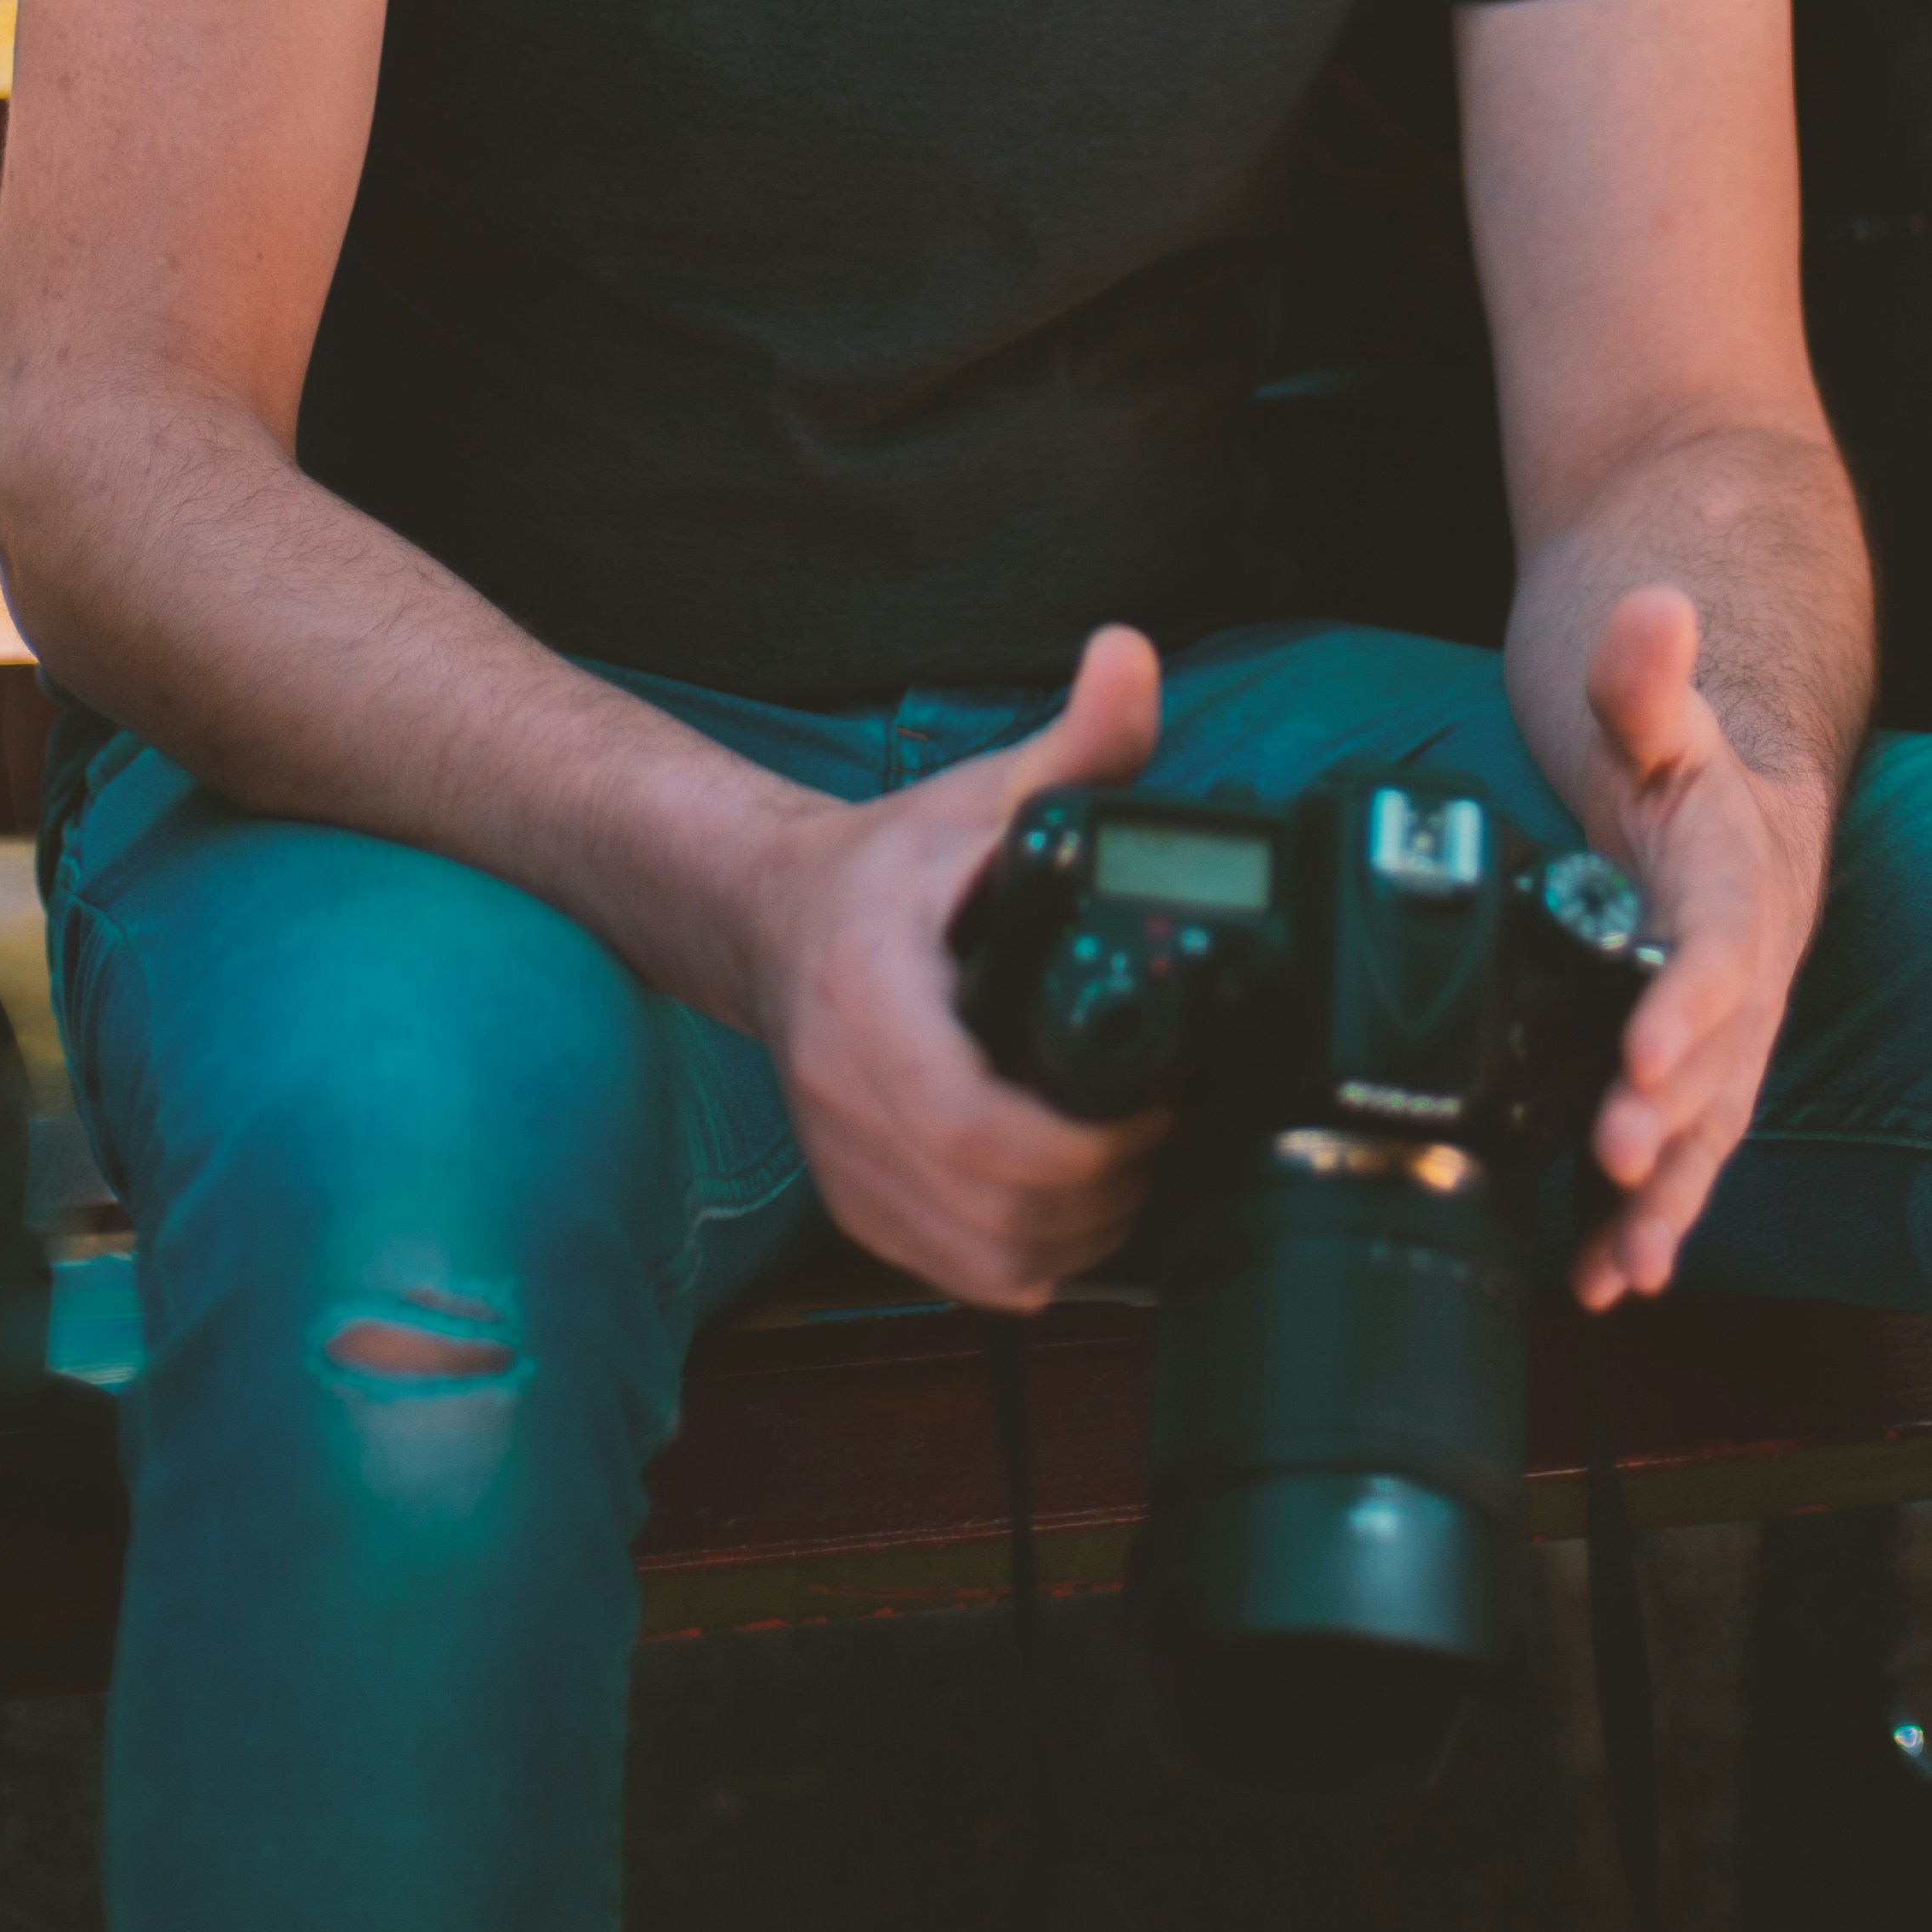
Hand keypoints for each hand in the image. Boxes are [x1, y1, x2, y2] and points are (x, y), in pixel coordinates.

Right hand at [749, 624, 1168, 1308]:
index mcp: (871, 1000)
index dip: (1083, 1145)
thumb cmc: (890, 863)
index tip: (1155, 1104)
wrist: (771, 916)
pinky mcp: (854, 1204)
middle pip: (991, 1214)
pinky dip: (1027, 1260)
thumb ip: (1075, 740)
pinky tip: (1070, 1209)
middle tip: (1161, 1137)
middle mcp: (843, 1096)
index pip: (975, 1126)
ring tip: (1128, 1170)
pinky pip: (954, 1275)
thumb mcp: (984, 793)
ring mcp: (844, 1161)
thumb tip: (1132, 656)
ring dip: (1075, 1236)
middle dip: (1101, 1196)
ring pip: (980, 1263)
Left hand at [1574, 586, 1828, 1309]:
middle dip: (1673, 1119)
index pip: (1720, 946)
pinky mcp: (1691, 1074)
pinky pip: (1679, 1154)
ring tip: (1618, 1266)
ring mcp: (1723, 1036)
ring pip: (1707, 1129)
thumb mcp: (1660, 709)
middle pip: (1719, 1059)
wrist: (1743, 806)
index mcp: (1737, 882)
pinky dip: (1646, 1219)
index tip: (1644, 1049)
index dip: (1689, 999)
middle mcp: (1745, 974)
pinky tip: (1599, 1282)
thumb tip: (1654, 606)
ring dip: (1666, 1201)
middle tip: (1617, 1162)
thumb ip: (1645, 674)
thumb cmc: (1690, 761)